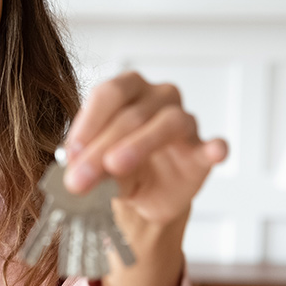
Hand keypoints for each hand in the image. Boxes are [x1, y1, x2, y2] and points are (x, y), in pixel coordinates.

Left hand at [63, 71, 227, 229]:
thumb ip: (88, 164)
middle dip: (102, 147)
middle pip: (132, 113)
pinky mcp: (203, 151)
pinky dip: (215, 148)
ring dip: (140, 143)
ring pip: (169, 122)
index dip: (88, 122)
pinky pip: (214, 144)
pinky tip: (213, 153)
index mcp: (127, 89)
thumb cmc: (118, 166)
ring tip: (116, 165)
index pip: (108, 94)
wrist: (146, 195)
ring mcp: (185, 122)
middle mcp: (158, 97)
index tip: (71, 153)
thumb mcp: (96, 165)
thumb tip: (73, 174)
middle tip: (80, 178)